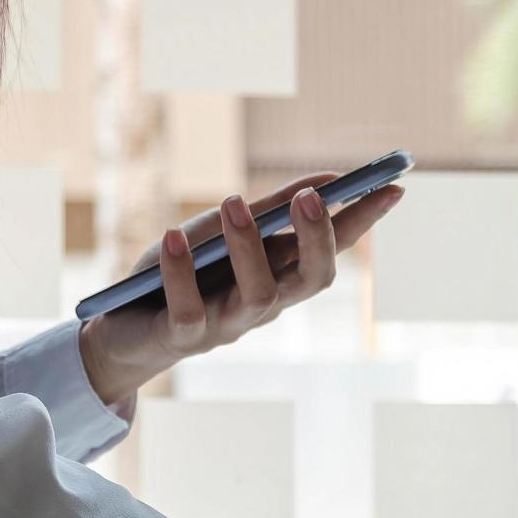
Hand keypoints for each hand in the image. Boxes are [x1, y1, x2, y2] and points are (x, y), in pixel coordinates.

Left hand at [78, 174, 403, 403]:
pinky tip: (173, 237)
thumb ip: (271, 209)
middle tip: (311, 197)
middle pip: (312, 280)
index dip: (364, 219)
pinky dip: (180, 271)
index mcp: (281, 275)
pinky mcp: (183, 336)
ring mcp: (227, 324)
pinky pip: (189, 309)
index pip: (335, 247)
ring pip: (259, 295)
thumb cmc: (182, 271)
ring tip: (232, 203)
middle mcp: (264, 304)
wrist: (124, 325)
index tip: (393, 185)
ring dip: (249, 247)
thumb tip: (326, 180)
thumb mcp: (223, 229)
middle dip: (317, 239)